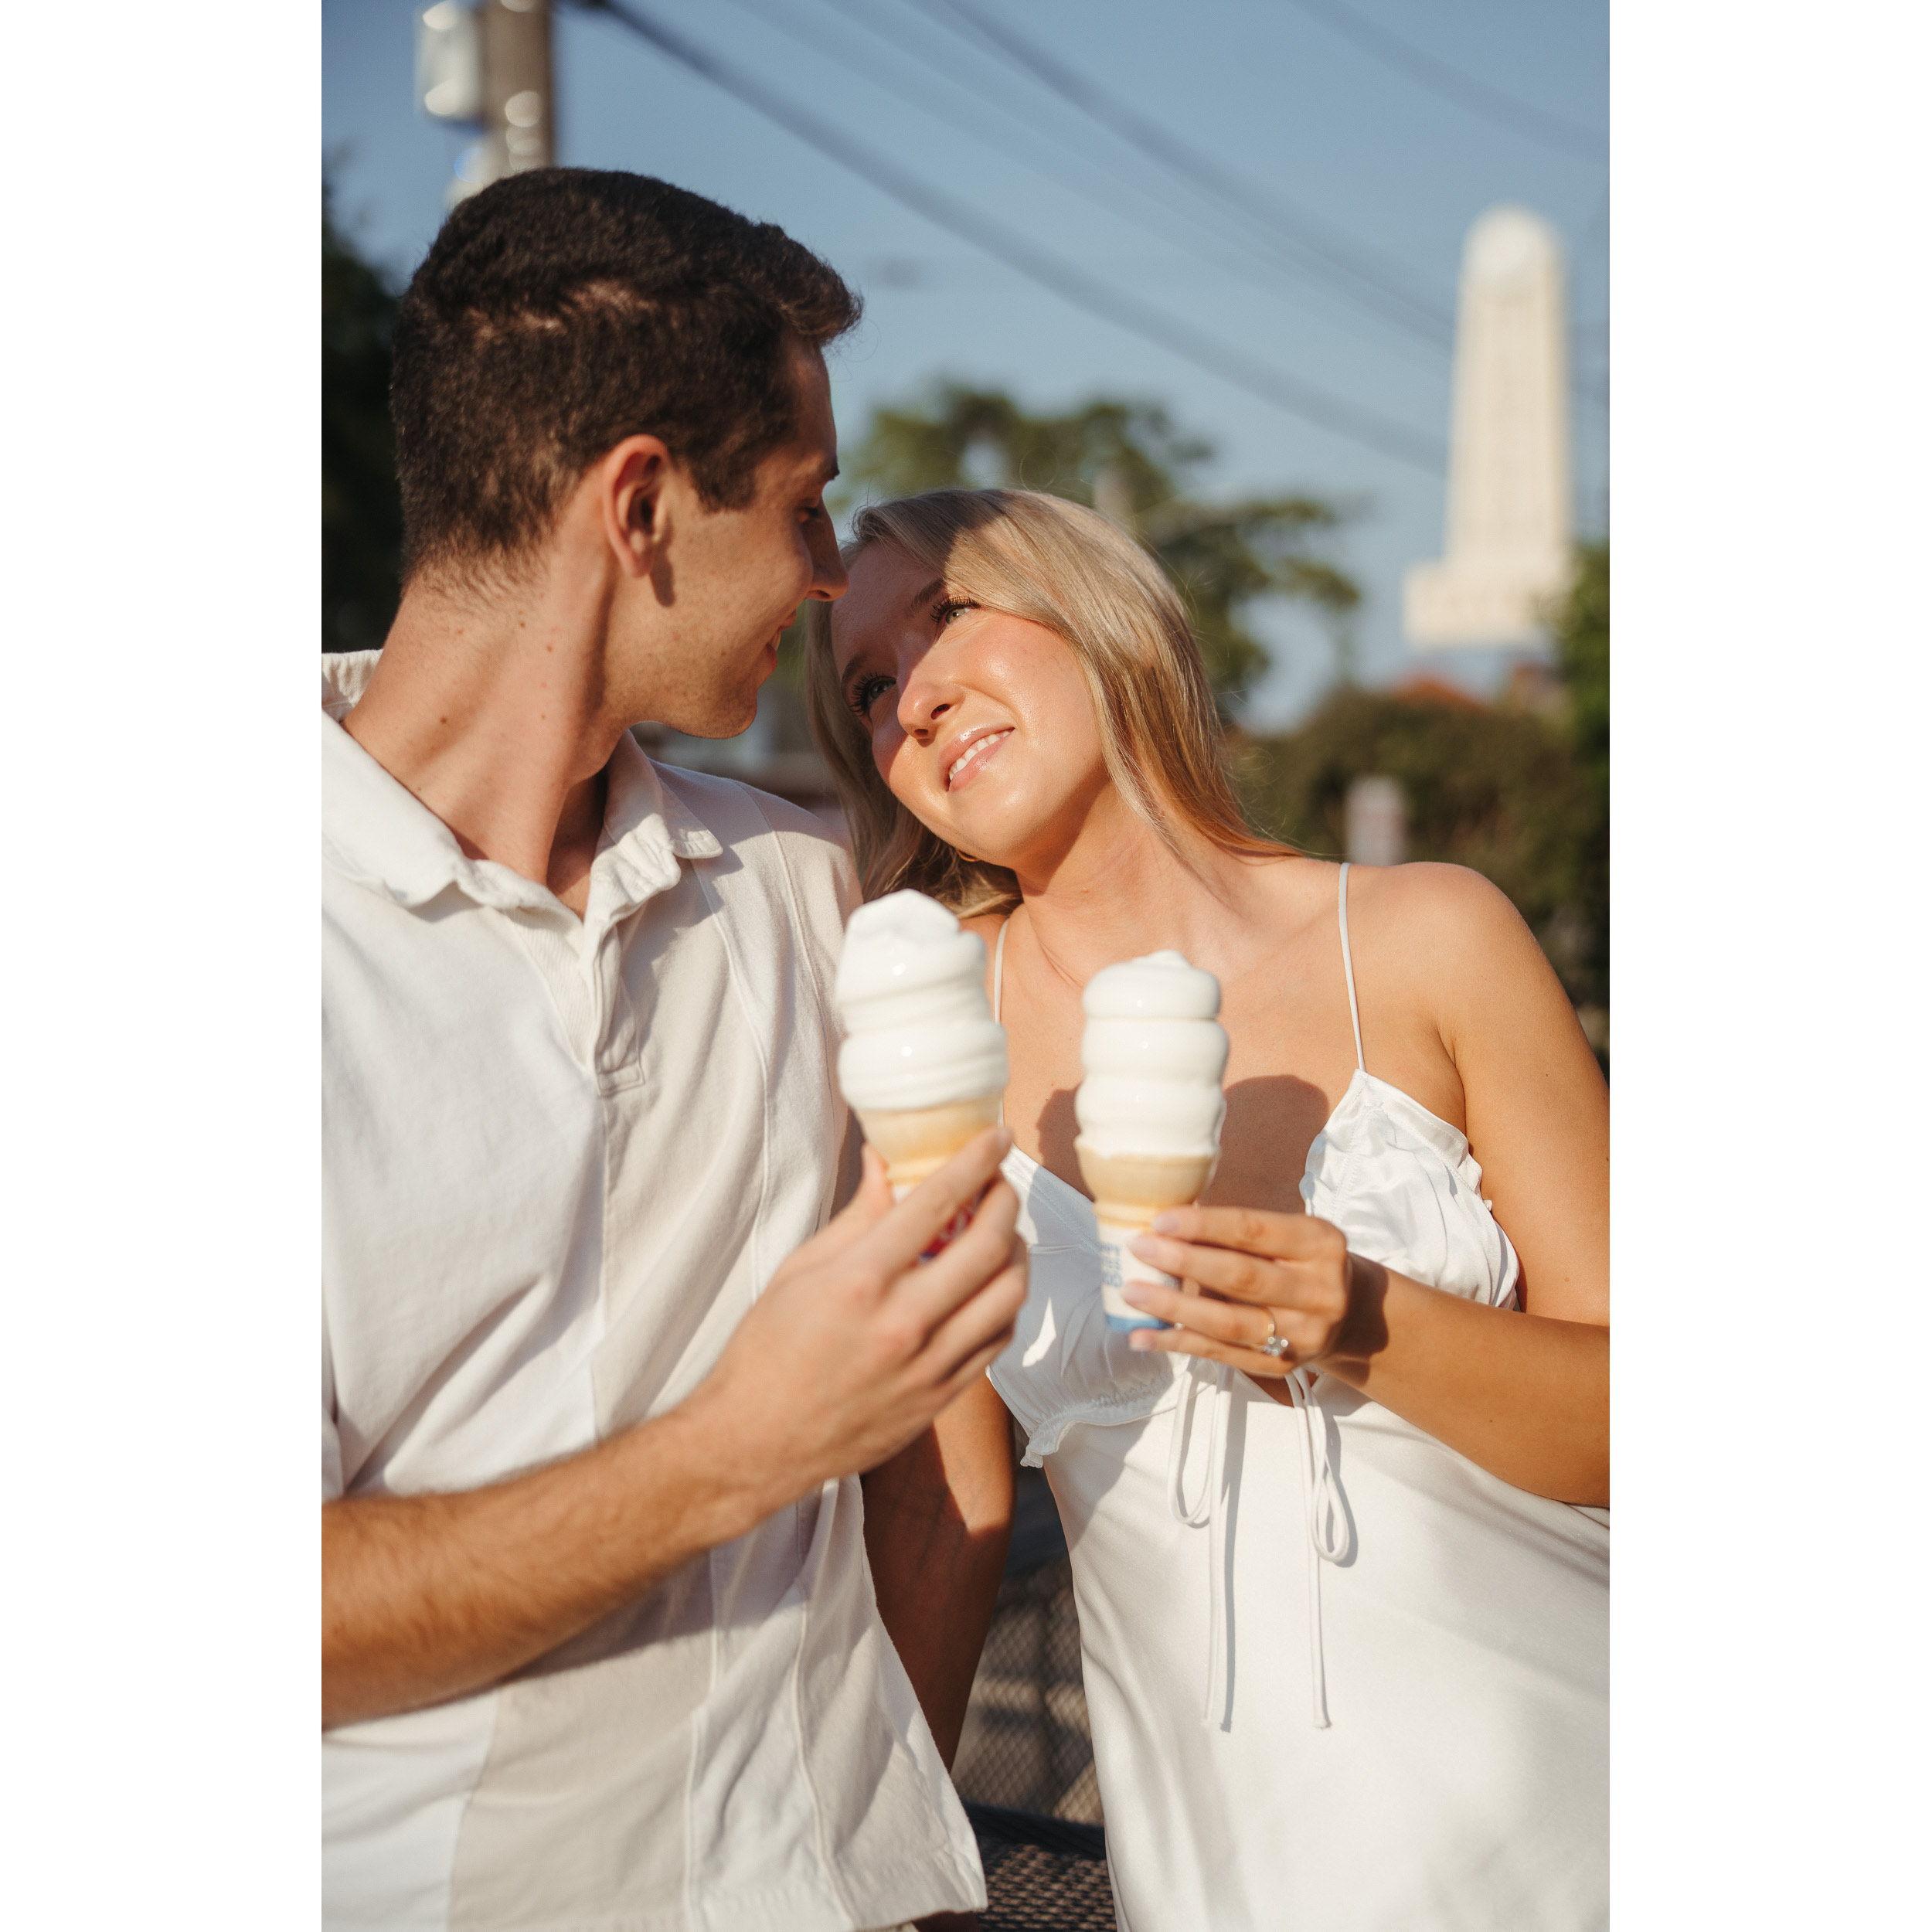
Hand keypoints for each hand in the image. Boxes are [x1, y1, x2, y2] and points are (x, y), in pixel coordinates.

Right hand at [690, 1128, 1026, 1515]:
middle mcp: (902, 1323)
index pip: (938, 1202)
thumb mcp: (800, 1270)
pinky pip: (997, 1340)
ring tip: (1002, 1235)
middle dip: (1006, 1201)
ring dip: (1016, 1253)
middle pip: (989, 1245)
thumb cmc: (767, 1352)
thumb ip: (857, 1216)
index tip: (996, 1137)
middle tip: (1000, 1185)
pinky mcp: (940, 1399)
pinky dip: (1003, 1303)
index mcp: (860, 1281)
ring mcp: (928, 1366)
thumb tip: (886, 1162)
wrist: (756, 1444)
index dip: (977, 1160)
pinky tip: (989, 1287)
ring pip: (1008, 1295)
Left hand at [1118, 1205, 1384, 1379]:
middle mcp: (1319, 1290)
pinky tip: (1143, 1334)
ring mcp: (1303, 1334)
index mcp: (1319, 1243)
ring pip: (1229, 1323)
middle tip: (1138, 1249)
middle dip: (1184, 1262)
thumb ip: (1236, 1233)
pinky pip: (1222, 1355)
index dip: (1204, 1225)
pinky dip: (1178, 1343)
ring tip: (1132, 1292)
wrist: (1348, 1314)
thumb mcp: (1285, 1236)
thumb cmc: (1298, 1262)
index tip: (1159, 1220)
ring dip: (1174, 1307)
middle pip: (1242, 1277)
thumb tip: (1163, 1225)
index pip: (1254, 1230)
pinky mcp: (1283, 1366)